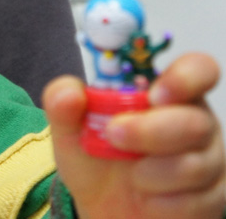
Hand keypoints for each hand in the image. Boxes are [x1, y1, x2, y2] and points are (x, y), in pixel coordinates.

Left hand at [43, 53, 225, 218]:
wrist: (103, 208)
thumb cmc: (95, 158)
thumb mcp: (69, 130)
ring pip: (194, 166)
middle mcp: (197, 121)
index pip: (198, 69)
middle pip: (196, 122)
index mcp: (166, 92)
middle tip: (113, 135)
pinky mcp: (214, 197)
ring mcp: (210, 160)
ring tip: (130, 175)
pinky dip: (159, 202)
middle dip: (149, 132)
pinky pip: (194, 201)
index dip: (185, 77)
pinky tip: (147, 197)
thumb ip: (63, 104)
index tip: (154, 94)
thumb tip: (70, 92)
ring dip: (148, 174)